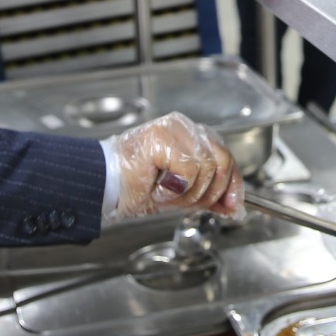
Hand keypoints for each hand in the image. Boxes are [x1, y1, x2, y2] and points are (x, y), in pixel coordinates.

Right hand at [109, 111, 242, 220]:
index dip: (233, 185)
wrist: (102, 186)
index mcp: (191, 136)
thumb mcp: (180, 194)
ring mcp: (174, 129)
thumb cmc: (132, 186)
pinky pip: (189, 170)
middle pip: (222, 162)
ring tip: (165, 195)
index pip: (226, 157)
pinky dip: (175, 188)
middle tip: (183, 203)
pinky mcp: (162, 137)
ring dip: (187, 194)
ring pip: (207, 168)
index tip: (233, 207)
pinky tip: (157, 189)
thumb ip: (207, 195)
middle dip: (208, 193)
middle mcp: (185, 127)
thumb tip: (233, 207)